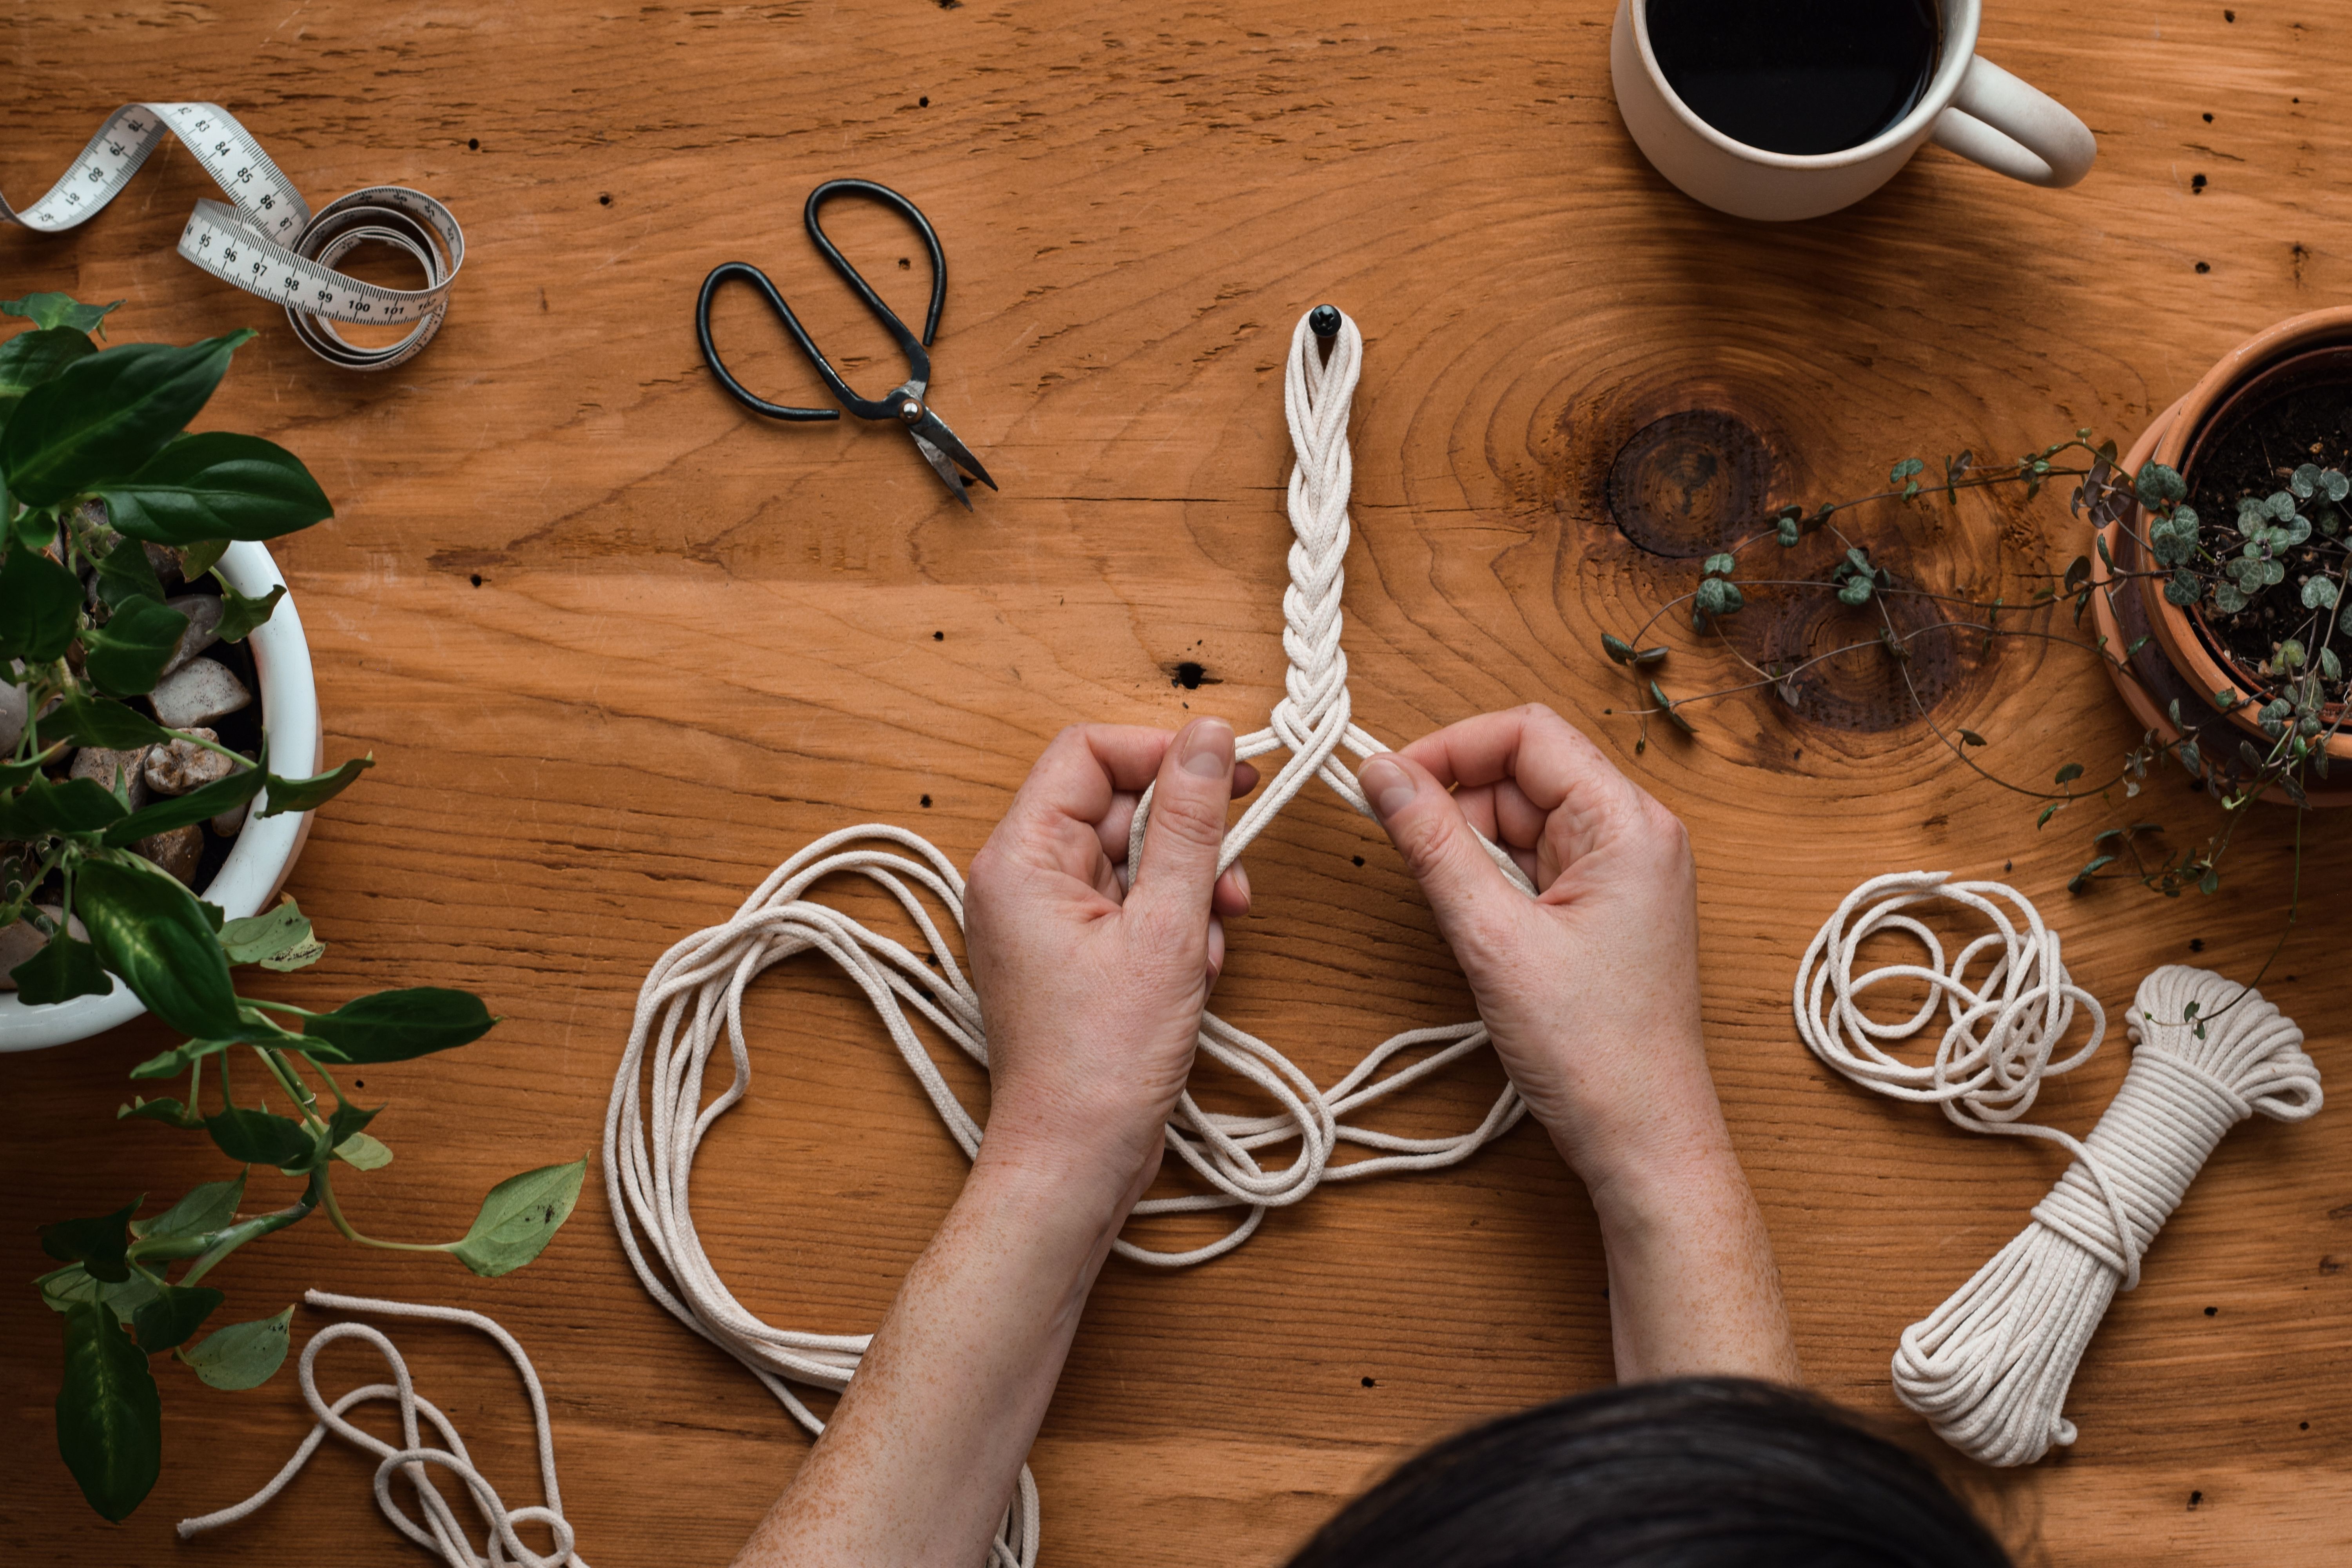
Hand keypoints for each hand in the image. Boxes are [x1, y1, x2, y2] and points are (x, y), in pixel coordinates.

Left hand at [964, 719, 1255, 1208]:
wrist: (1076, 1162)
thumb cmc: (1103, 1062)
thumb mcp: (1168, 930)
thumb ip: (1192, 825)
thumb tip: (1210, 740)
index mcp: (1019, 859)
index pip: (1088, 753)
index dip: (1163, 752)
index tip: (1229, 772)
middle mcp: (1019, 880)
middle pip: (1118, 807)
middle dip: (1189, 841)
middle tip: (1233, 884)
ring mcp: (1044, 920)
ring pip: (1136, 860)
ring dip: (1190, 893)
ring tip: (1210, 946)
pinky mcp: (1071, 955)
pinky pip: (1132, 907)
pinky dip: (1174, 930)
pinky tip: (1193, 975)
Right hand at [1353, 705, 1714, 1201]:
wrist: (1645, 1140)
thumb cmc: (1594, 1051)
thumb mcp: (1493, 937)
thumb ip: (1433, 844)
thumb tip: (1380, 773)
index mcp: (1629, 824)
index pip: (1527, 734)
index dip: (1449, 747)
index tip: (1387, 781)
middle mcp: (1636, 835)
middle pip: (1522, 773)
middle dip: (1455, 803)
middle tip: (1403, 849)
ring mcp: (1623, 874)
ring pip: (1522, 821)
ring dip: (1471, 849)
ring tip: (1452, 909)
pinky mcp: (1605, 911)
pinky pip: (1534, 865)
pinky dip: (1492, 882)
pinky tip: (1476, 925)